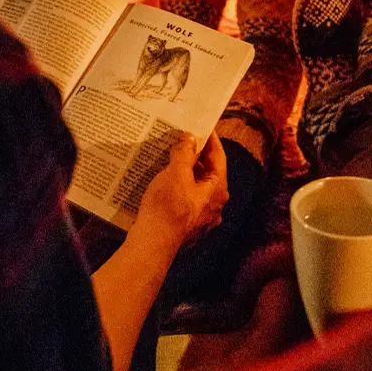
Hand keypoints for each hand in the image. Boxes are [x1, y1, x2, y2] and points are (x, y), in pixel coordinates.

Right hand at [134, 131, 228, 248]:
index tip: (202, 126)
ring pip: (196, 189)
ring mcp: (202, 219)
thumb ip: (185, 153)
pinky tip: (164, 182)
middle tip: (182, 140)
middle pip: (208, 174)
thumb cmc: (168, 208)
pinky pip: (185, 201)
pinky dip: (178, 189)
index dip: (210, 140)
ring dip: (185, 173)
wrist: (152, 244)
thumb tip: (190, 139)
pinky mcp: (187, 227)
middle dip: (195, 157)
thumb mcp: (176, 173)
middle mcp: (214, 206)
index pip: (219, 157)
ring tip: (170, 159)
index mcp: (218, 191)